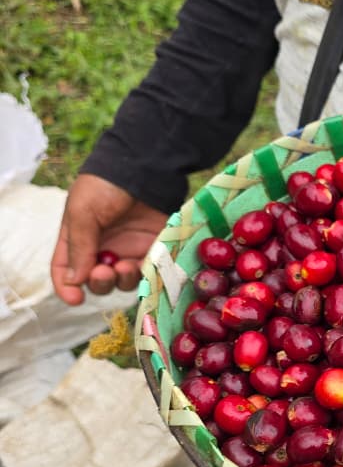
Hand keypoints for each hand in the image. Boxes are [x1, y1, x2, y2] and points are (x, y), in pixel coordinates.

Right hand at [51, 174, 168, 304]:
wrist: (145, 167)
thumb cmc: (106, 186)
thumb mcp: (83, 212)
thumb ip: (78, 247)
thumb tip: (74, 281)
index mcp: (76, 237)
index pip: (65, 269)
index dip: (67, 287)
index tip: (75, 299)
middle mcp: (100, 247)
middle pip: (94, 280)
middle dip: (98, 283)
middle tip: (105, 272)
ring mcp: (127, 249)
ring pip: (121, 281)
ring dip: (121, 280)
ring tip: (125, 266)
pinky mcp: (151, 249)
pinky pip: (145, 272)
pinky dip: (142, 275)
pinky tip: (141, 265)